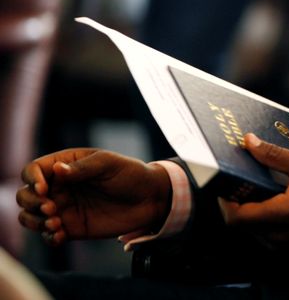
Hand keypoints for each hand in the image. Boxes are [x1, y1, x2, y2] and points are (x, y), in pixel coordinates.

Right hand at [17, 148, 171, 246]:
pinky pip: (48, 235)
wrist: (150, 198)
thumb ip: (83, 168)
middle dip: (31, 202)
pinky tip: (59, 236)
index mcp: (66, 165)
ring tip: (55, 223)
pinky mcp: (71, 227)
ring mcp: (64, 207)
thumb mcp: (109, 164)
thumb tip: (57, 170)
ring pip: (31, 216)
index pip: (34, 169)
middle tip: (51, 208)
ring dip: (35, 221)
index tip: (43, 189)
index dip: (32, 179)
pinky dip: (48, 237)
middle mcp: (60, 187)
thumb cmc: (130, 173)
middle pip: (26, 195)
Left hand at [218, 134, 288, 253]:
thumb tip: (249, 142)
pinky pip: (269, 234)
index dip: (225, 201)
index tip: (227, 183)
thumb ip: (275, 155)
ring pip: (254, 230)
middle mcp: (277, 236)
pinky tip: (278, 201)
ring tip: (260, 188)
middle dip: (238, 203)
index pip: (235, 218)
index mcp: (279, 216)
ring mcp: (284, 245)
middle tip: (242, 181)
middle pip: (242, 224)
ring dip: (252, 211)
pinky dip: (266, 219)